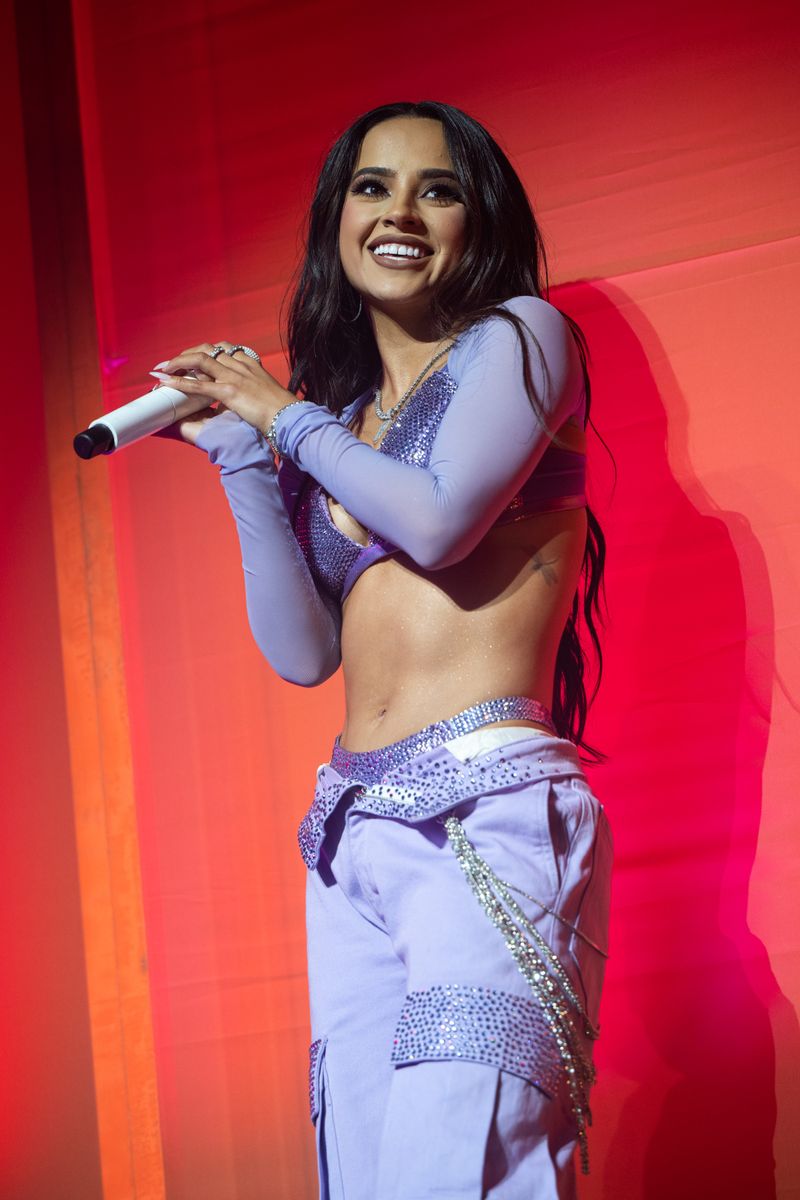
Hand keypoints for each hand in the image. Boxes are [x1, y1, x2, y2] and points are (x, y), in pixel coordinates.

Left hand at [150, 341, 287, 443]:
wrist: (289, 416)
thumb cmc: (280, 409)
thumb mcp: (265, 390)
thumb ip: (251, 387)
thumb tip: (244, 394)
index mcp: (249, 363)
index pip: (223, 348)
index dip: (204, 350)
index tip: (193, 356)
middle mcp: (239, 365)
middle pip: (207, 350)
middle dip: (185, 355)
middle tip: (171, 363)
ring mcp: (233, 377)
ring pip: (198, 361)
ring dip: (177, 363)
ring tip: (162, 370)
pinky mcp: (228, 392)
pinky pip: (198, 385)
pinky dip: (179, 382)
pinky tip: (165, 382)